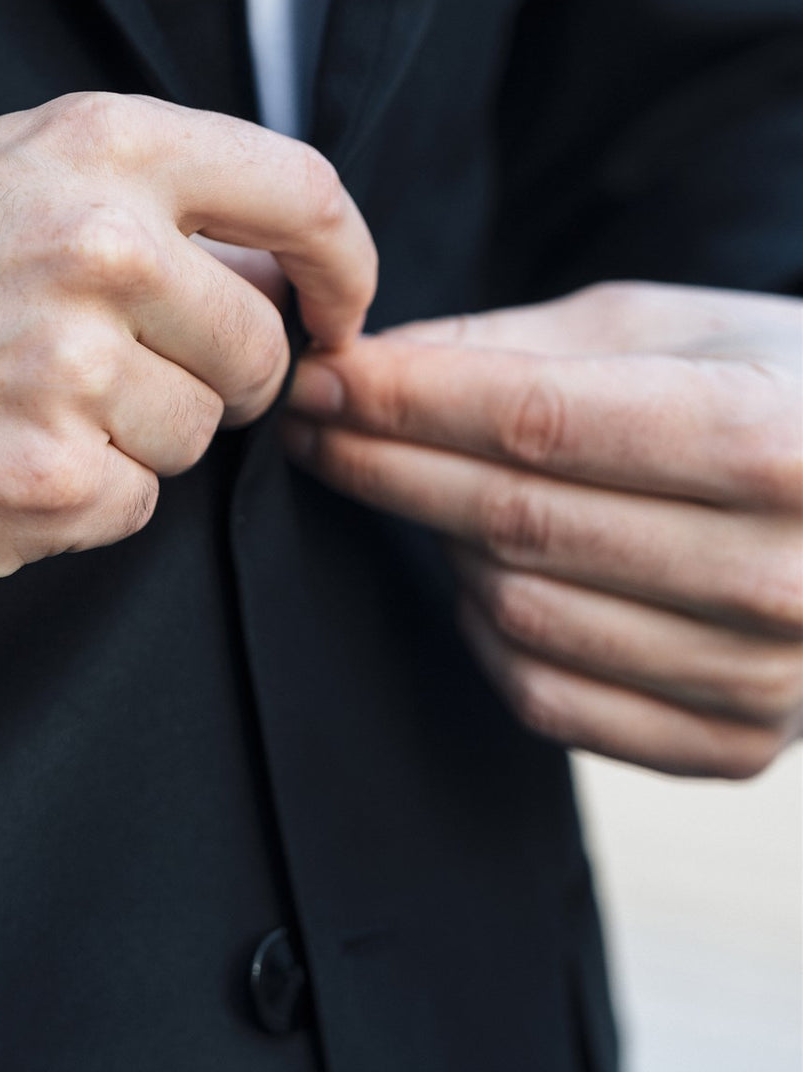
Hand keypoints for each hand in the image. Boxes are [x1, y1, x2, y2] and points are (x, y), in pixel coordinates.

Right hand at [0, 93, 374, 581]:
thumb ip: (137, 197)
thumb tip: (266, 264)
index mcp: (102, 147)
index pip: (307, 196)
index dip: (345, 267)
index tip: (337, 311)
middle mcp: (103, 248)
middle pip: (259, 346)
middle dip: (217, 375)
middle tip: (126, 375)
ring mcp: (75, 372)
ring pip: (195, 438)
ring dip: (133, 436)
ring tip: (20, 404)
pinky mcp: (45, 483)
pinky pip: (132, 507)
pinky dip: (82, 496)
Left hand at [283, 282, 802, 778]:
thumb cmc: (770, 386)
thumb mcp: (662, 327)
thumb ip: (513, 348)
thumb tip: (368, 369)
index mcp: (775, 440)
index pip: (538, 425)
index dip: (404, 402)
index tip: (319, 382)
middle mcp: (782, 573)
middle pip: (514, 522)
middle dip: (386, 465)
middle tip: (314, 428)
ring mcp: (763, 676)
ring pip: (515, 611)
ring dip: (434, 542)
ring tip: (415, 484)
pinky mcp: (732, 744)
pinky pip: (544, 697)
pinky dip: (483, 631)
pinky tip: (477, 572)